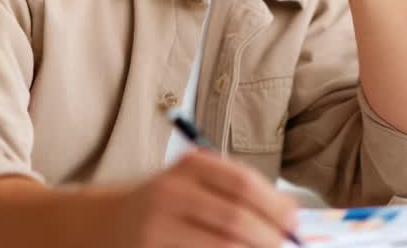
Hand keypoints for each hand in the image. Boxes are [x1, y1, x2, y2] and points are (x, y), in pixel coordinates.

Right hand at [110, 150, 299, 247]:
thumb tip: (291, 214)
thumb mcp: (196, 183)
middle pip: (234, 218)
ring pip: (223, 245)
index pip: (242, 182)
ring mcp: (157, 227)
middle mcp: (170, 193)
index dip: (275, 204)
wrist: (111, 222)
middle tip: (286, 245)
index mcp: (189, 167)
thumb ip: (239, 191)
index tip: (294, 222)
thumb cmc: (169, 204)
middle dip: (269, 237)